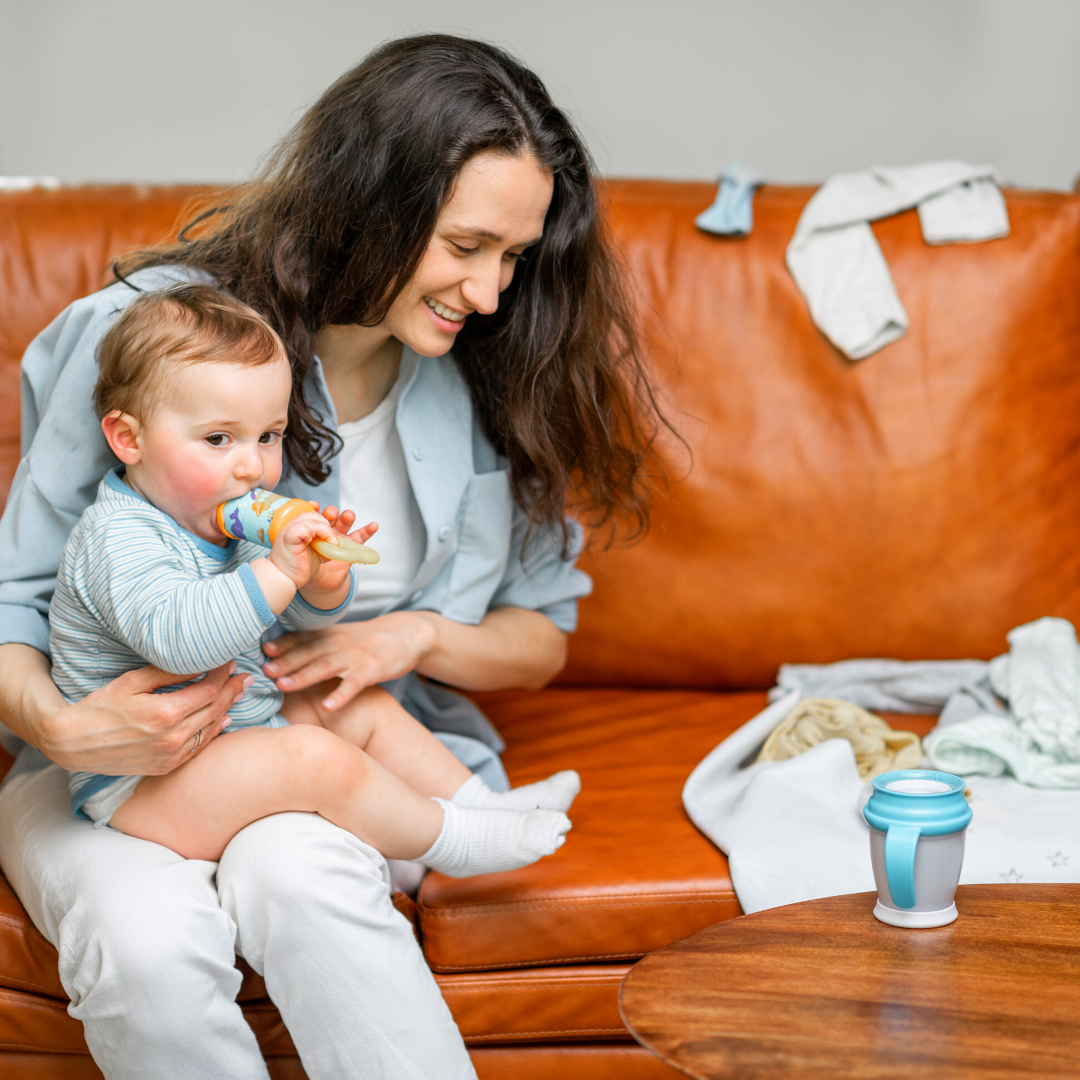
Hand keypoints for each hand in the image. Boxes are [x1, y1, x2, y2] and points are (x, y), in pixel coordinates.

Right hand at [44, 661, 248, 775]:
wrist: (74, 744)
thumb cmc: (101, 707)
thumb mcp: (133, 682)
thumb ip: (169, 673)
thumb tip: (200, 662)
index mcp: (166, 713)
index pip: (209, 690)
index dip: (223, 674)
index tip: (230, 662)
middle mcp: (173, 737)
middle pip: (215, 708)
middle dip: (233, 690)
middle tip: (246, 677)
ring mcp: (171, 755)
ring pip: (211, 729)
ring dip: (228, 709)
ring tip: (238, 693)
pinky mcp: (166, 766)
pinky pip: (199, 747)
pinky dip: (214, 732)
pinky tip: (223, 720)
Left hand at [262, 612, 437, 711]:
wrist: (409, 634)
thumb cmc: (370, 639)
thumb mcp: (344, 636)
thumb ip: (318, 643)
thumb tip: (285, 652)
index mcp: (332, 636)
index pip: (304, 639)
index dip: (284, 645)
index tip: (263, 651)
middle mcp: (340, 644)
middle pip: (309, 652)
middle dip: (285, 661)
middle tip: (264, 671)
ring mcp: (356, 658)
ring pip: (326, 666)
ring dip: (303, 676)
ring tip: (283, 686)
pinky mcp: (372, 671)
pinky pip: (354, 684)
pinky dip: (341, 695)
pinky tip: (328, 706)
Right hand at [269, 511, 337, 589]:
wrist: (284, 578)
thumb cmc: (297, 567)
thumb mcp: (316, 553)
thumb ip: (325, 545)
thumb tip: (337, 544)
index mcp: (298, 528)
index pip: (313, 515)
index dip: (324, 521)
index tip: (331, 535)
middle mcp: (293, 525)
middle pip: (314, 515)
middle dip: (327, 525)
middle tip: (332, 541)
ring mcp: (290, 529)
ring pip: (312, 518)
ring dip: (326, 530)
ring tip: (332, 543)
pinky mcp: (289, 536)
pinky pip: (305, 527)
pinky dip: (319, 532)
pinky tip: (323, 545)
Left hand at [302, 506, 378, 598]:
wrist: (315, 580)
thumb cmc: (301, 562)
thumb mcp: (296, 545)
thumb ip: (301, 533)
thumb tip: (308, 527)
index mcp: (311, 527)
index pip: (314, 514)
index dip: (315, 508)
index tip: (314, 506)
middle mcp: (326, 530)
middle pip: (331, 516)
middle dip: (332, 512)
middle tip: (330, 514)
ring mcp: (339, 537)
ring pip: (345, 523)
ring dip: (347, 517)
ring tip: (348, 516)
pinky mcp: (350, 546)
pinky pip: (360, 538)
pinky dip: (368, 531)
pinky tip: (373, 526)